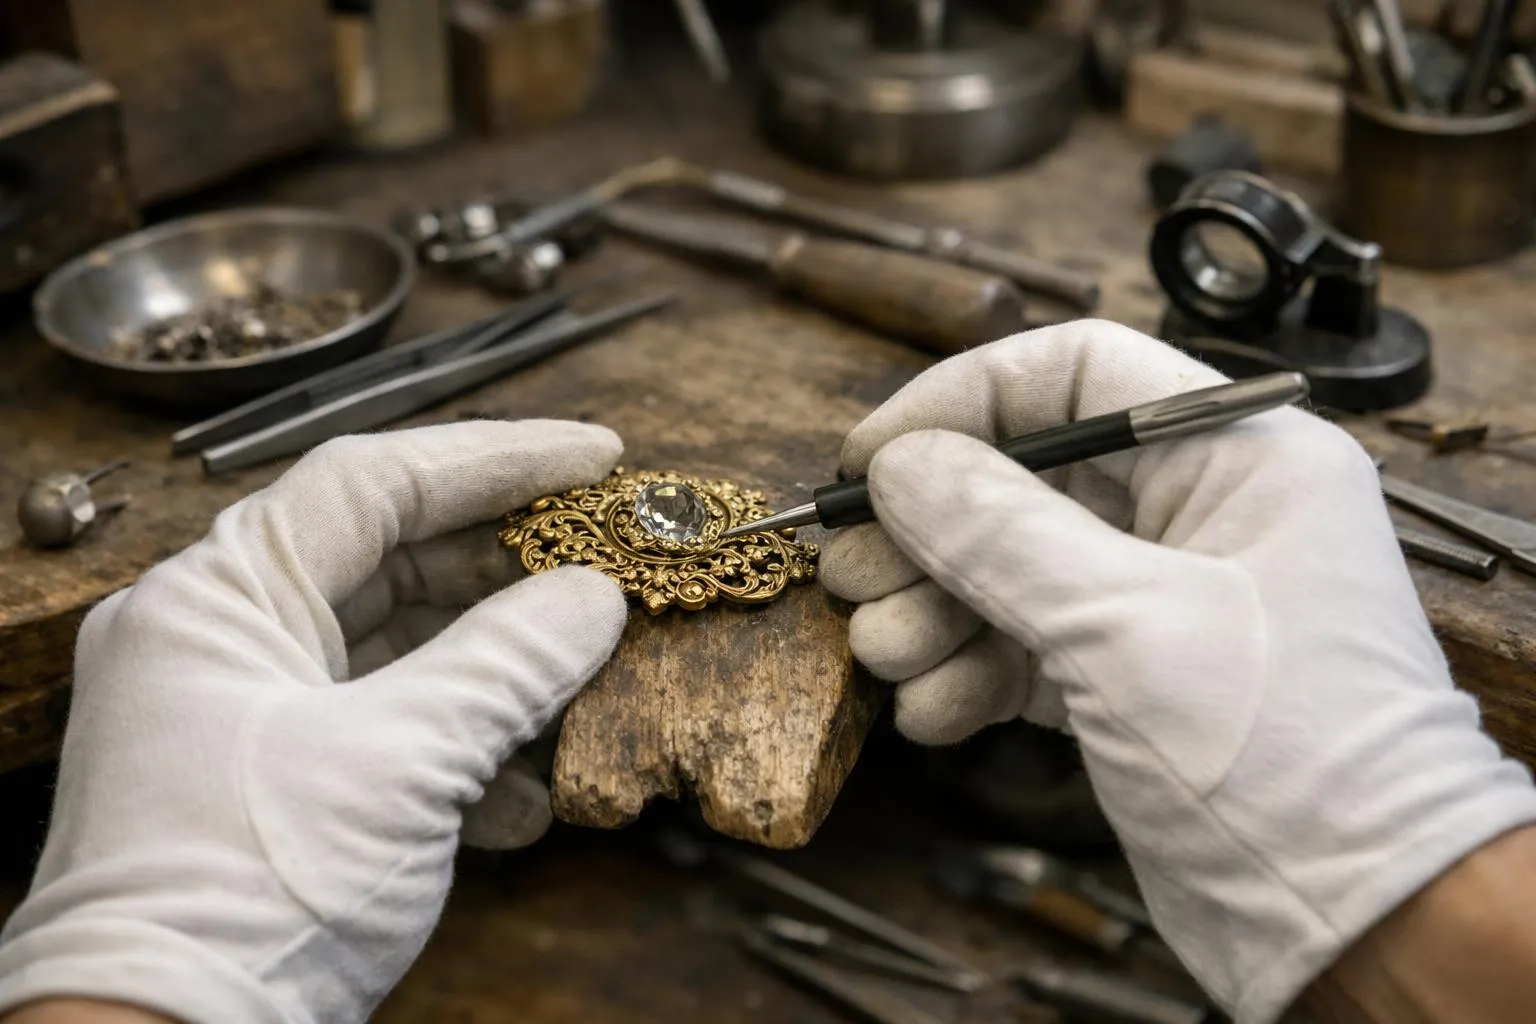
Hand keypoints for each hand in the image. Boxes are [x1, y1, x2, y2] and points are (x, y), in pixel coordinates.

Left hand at [0, 420, 628, 1023]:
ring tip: (581, 686)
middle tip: (607, 564)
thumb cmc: (242, 902)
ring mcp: (245, 711)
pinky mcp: (275, 781)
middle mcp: (222, 637)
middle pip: (392, 560)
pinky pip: (384, 726)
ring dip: (495, 674)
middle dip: (509, 574)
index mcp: (219, 597)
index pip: (374, 479)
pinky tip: (519, 797)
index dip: (498, 457)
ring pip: (398, 649)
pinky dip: (458, 747)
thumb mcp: (401, 766)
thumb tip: (593, 598)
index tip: (596, 454)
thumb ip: (508, 664)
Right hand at [819, 320, 1535, 1023]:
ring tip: (886, 653)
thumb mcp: (1124, 625)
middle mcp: (1197, 517)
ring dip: (933, 609)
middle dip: (928, 528)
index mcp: (1238, 457)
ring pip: (1010, 569)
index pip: (1077, 374)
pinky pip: (1021, 649)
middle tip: (853, 573)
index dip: (961, 400)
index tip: (870, 455)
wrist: (1368, 925)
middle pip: (1024, 479)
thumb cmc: (1291, 758)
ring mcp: (1158, 604)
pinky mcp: (1126, 683)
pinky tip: (932, 712)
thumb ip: (1000, 531)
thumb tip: (898, 465)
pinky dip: (966, 676)